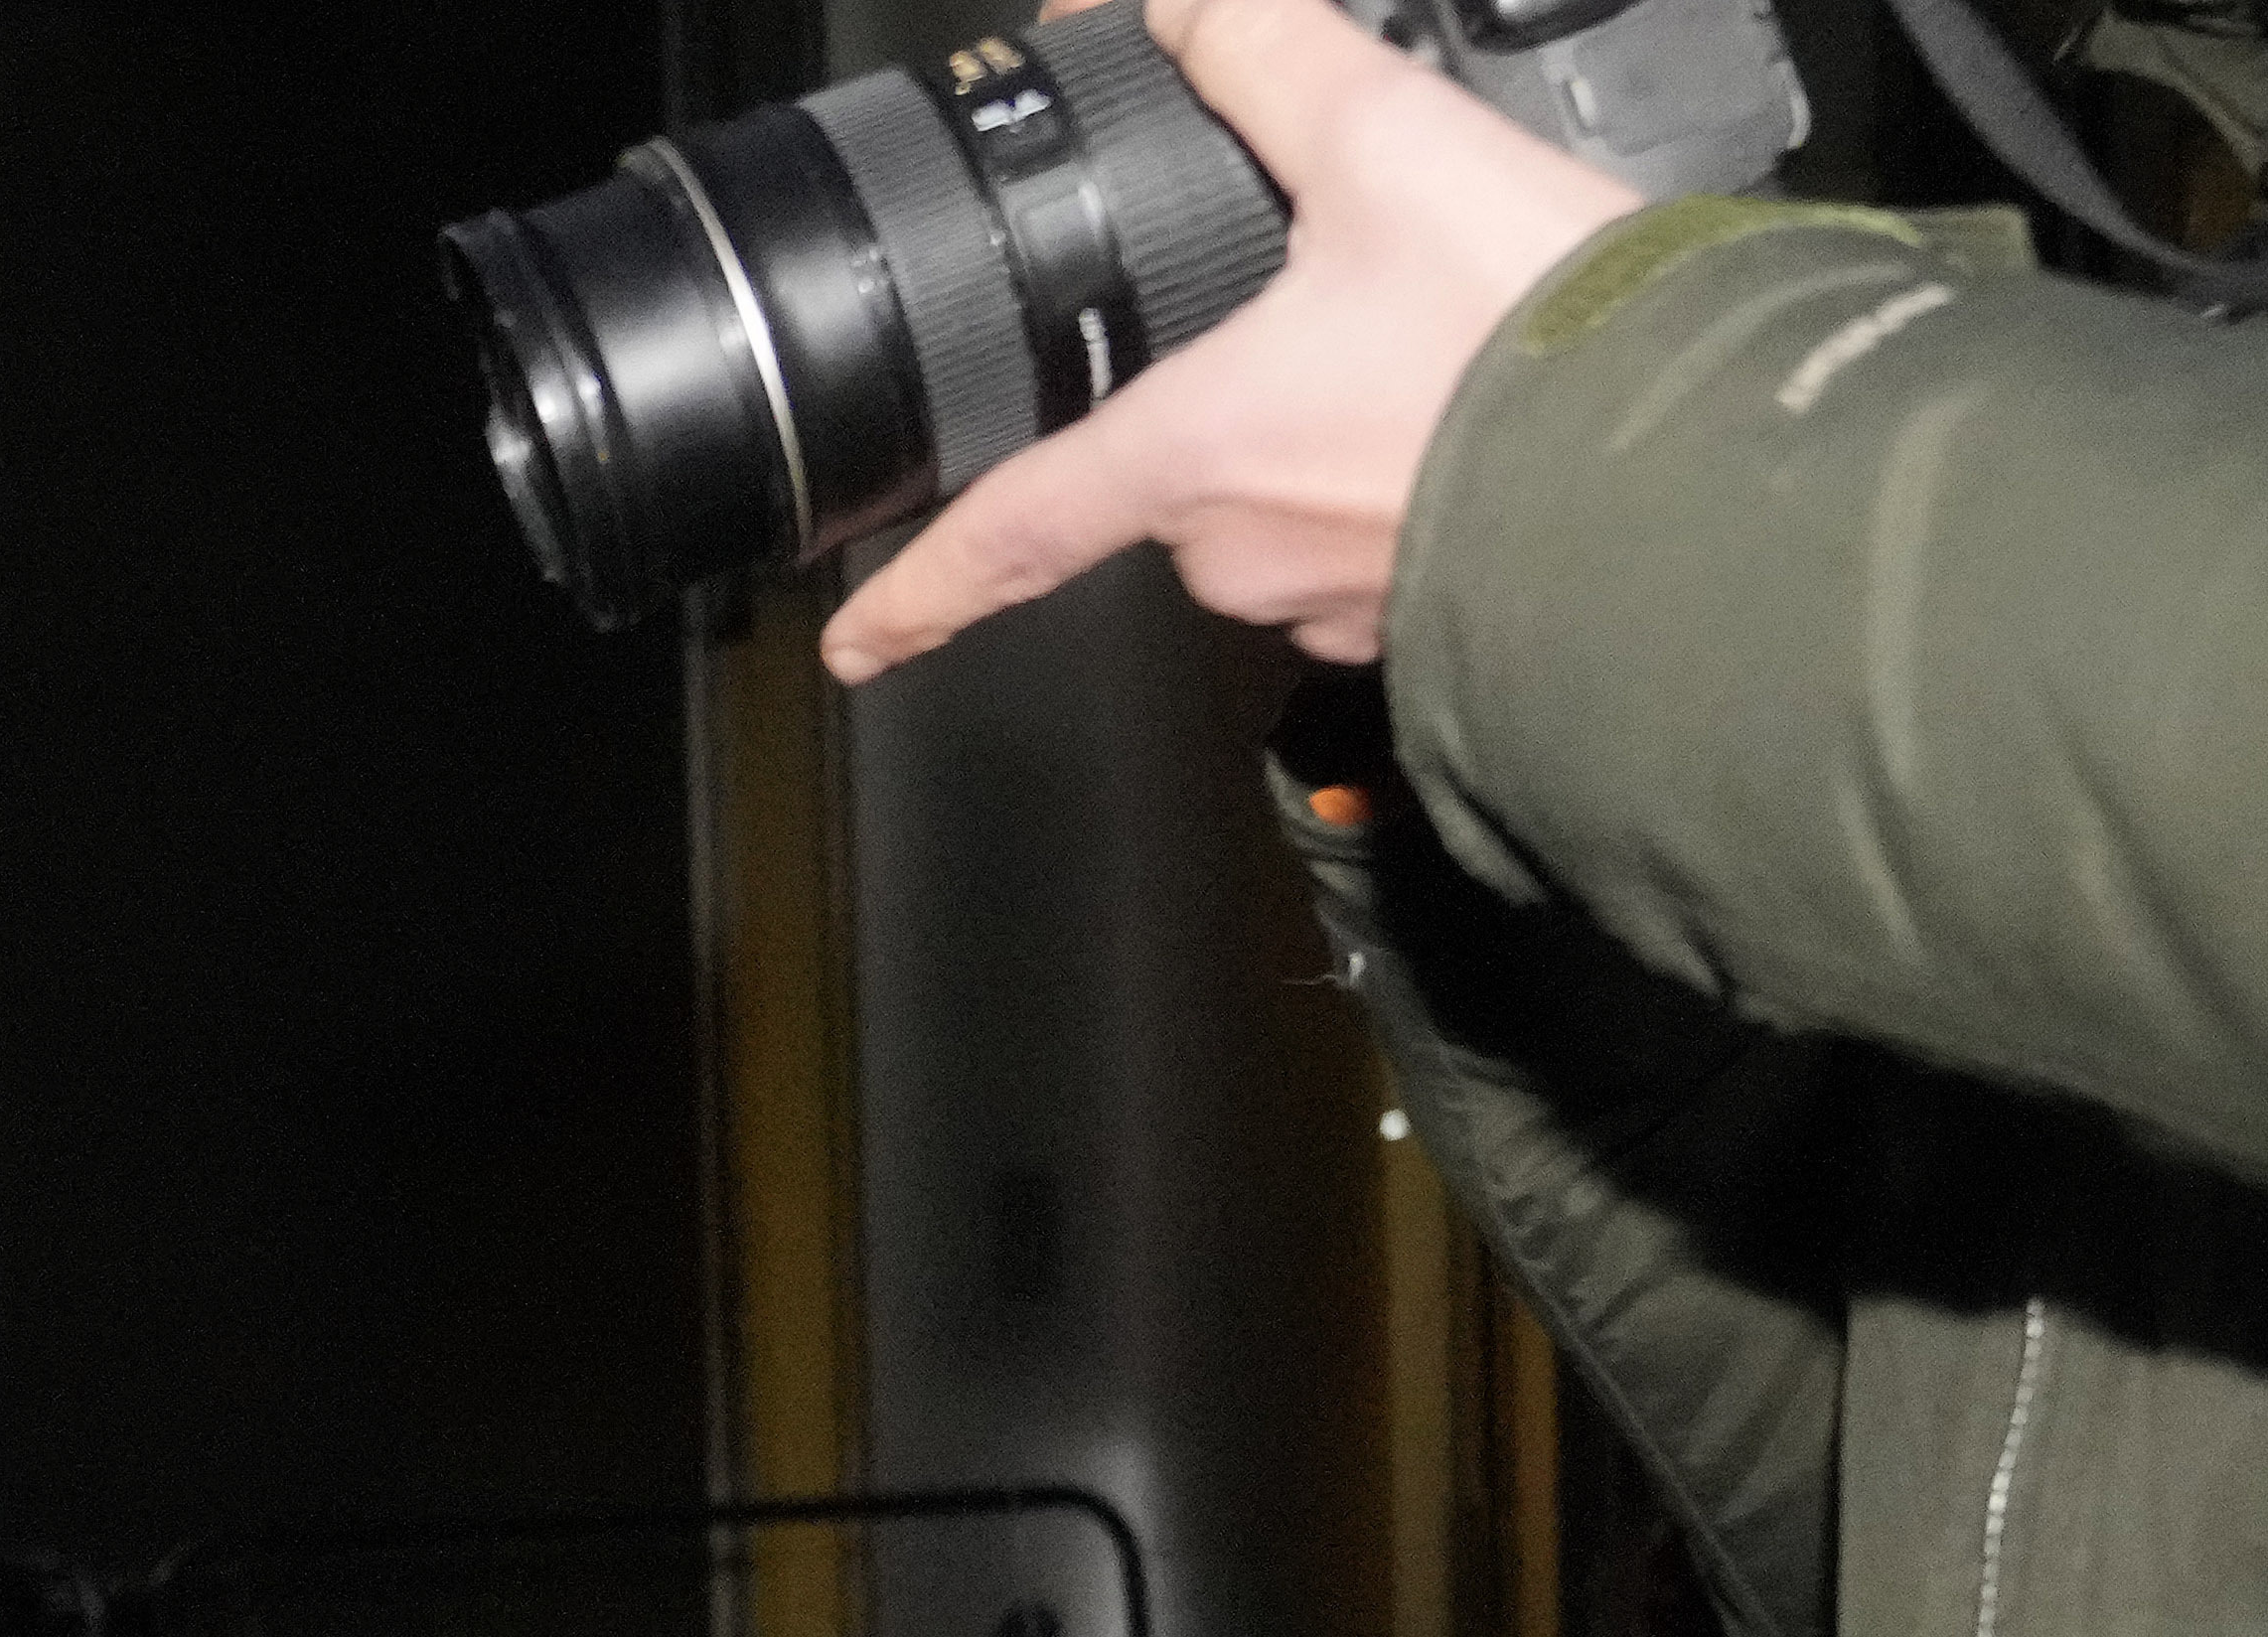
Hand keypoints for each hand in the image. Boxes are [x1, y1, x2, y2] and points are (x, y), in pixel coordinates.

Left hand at [819, 0, 1642, 682]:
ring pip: (1287, 512)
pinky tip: (1486, 415)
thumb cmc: (1534, 336)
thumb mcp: (1389, 145)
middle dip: (1223, 407)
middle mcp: (1244, 554)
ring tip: (1432, 353)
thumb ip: (1268, 61)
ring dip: (1334, 442)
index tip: (855, 640)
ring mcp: (1341, 601)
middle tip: (1329, 335)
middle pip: (1176, 480)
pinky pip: (1390, 542)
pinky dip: (1418, 477)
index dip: (918, 590)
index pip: (1009, 537)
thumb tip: (1183, 3)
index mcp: (1192, 456)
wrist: (1714, 459)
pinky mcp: (1440, 616)